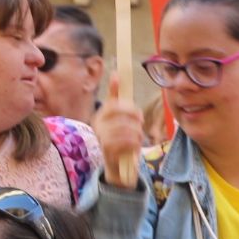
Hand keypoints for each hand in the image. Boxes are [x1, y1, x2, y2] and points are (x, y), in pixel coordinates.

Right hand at [95, 71, 145, 188]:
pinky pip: (127, 141)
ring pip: (127, 128)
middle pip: (122, 115)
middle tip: (140, 127)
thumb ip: (117, 96)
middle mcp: (98, 124)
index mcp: (101, 114)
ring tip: (137, 139)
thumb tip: (117, 73)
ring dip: (137, 134)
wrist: (118, 165)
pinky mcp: (107, 150)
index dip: (130, 108)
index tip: (140, 116)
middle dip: (136, 121)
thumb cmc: (121, 137)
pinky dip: (135, 144)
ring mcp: (101, 137)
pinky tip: (134, 148)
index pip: (114, 104)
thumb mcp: (120, 116)